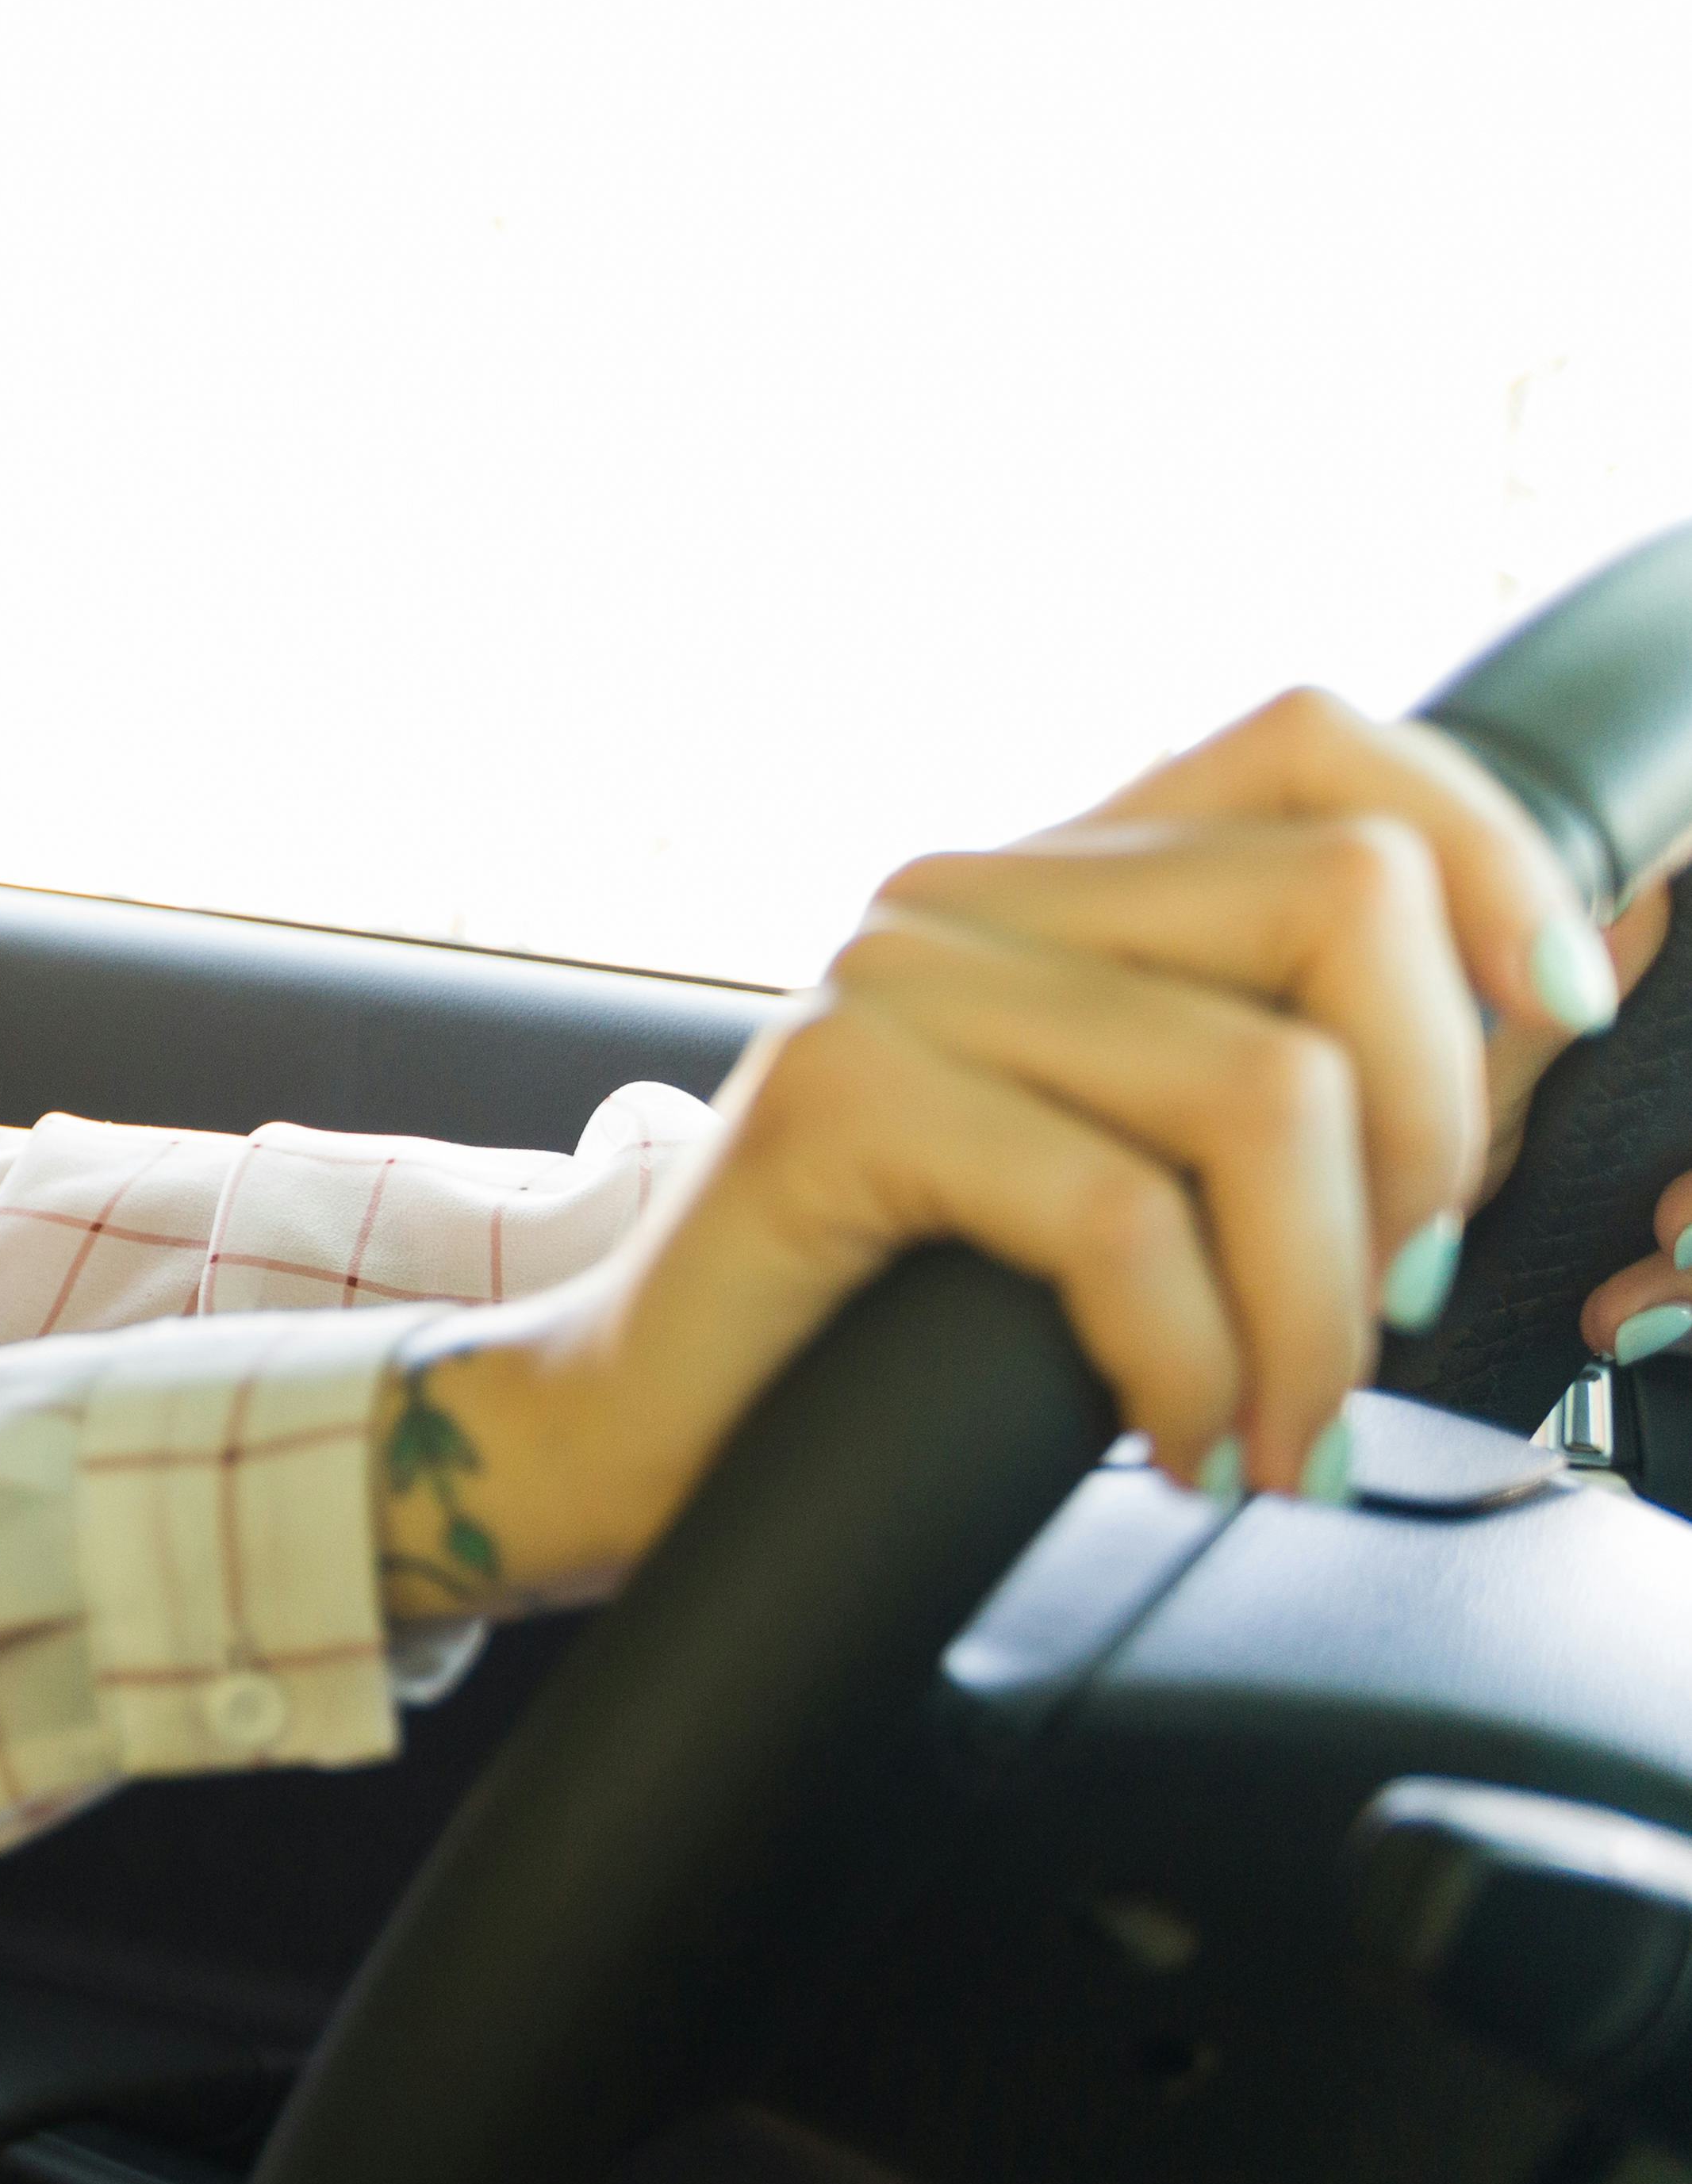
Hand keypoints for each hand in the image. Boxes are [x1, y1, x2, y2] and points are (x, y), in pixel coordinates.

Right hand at [395, 688, 1615, 1607]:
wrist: (634, 1436)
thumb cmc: (891, 1331)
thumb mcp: (1130, 1177)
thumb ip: (1298, 1091)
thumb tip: (1547, 1019)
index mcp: (1052, 884)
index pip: (1316, 742)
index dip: (1484, 855)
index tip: (1550, 1020)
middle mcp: (968, 895)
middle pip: (1338, 901)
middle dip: (1432, 1135)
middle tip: (1379, 1307)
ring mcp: (891, 983)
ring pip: (1259, 1086)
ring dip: (1320, 1306)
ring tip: (1279, 1423)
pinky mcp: (834, 1099)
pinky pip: (1115, 1214)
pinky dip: (1196, 1361)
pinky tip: (1179, 1441)